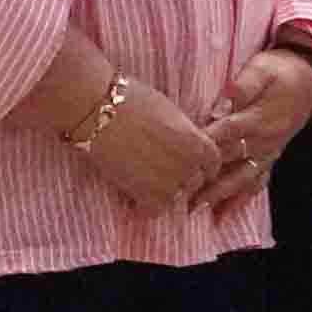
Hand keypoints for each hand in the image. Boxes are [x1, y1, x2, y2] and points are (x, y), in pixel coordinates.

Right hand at [72, 80, 228, 216]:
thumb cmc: (131, 100)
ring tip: (144, 180)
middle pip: (194, 183)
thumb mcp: (169, 111)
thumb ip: (183, 133)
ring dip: (162, 192)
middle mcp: (189, 166)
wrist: (99, 111)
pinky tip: (134, 193)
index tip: (185, 163)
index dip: (199, 164)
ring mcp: (168, 183)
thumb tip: (183, 141)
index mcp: (198, 143)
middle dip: (180, 178)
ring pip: (175, 198)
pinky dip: (144, 206)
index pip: (212, 165)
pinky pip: (154, 211)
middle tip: (158, 170)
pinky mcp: (145, 195)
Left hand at [196, 49, 311, 211]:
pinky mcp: (271, 158)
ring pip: (242, 178)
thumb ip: (243, 86)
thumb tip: (220, 105)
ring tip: (195, 209)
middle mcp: (264, 140)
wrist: (309, 80)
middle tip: (178, 192)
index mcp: (258, 118)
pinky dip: (240, 200)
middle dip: (204, 178)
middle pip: (229, 161)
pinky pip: (257, 183)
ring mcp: (268, 152)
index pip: (226, 133)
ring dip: (219, 195)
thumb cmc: (279, 71)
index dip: (204, 146)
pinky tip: (223, 215)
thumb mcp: (262, 68)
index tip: (182, 158)